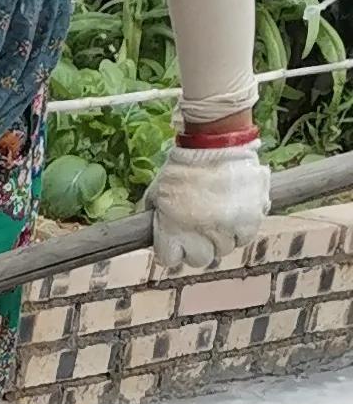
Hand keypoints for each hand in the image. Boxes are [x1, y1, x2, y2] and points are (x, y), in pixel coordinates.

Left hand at [147, 135, 270, 278]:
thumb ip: (155, 219)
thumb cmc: (182, 167)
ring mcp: (227, 228)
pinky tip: (236, 212)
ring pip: (225, 249)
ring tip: (219, 215)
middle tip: (200, 229)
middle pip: (200, 259)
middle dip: (199, 246)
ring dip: (221, 236)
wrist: (215, 143)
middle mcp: (200, 234)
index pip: (171, 260)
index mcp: (172, 230)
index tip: (177, 241)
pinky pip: (246, 237)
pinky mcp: (251, 218)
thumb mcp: (156, 194)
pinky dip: (242, 228)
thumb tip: (152, 235)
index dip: (174, 250)